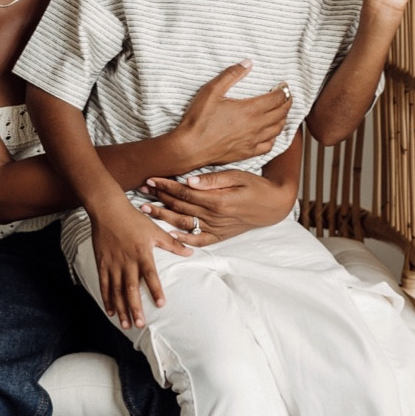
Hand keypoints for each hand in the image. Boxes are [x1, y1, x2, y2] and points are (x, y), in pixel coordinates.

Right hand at [88, 194, 189, 330]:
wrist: (108, 209)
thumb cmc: (133, 218)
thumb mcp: (155, 229)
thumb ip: (172, 243)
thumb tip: (190, 252)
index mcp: (142, 253)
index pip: (150, 275)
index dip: (155, 290)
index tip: (161, 304)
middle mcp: (127, 261)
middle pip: (131, 288)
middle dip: (135, 308)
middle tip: (140, 324)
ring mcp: (113, 263)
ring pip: (116, 290)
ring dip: (121, 308)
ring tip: (126, 324)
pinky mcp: (102, 263)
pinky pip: (104, 284)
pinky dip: (107, 299)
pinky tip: (110, 311)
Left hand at [139, 168, 296, 244]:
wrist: (273, 205)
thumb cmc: (255, 186)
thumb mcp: (237, 176)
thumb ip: (213, 180)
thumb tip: (190, 180)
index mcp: (217, 200)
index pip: (184, 192)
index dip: (166, 186)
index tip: (151, 179)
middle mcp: (214, 217)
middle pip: (180, 206)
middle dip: (159, 197)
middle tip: (141, 189)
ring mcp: (216, 228)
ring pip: (183, 222)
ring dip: (163, 216)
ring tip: (146, 208)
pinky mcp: (219, 236)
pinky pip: (198, 240)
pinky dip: (183, 238)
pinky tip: (168, 233)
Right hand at [175, 61, 291, 168]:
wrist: (190, 148)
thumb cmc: (198, 120)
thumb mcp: (211, 91)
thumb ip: (231, 75)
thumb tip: (247, 63)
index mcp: (249, 109)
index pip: (277, 98)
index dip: (283, 90)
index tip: (283, 85)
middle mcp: (255, 126)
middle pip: (281, 113)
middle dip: (287, 102)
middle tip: (287, 95)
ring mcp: (252, 141)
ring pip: (277, 129)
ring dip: (283, 118)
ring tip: (281, 111)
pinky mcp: (247, 153)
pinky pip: (269, 145)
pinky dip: (274, 137)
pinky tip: (271, 133)